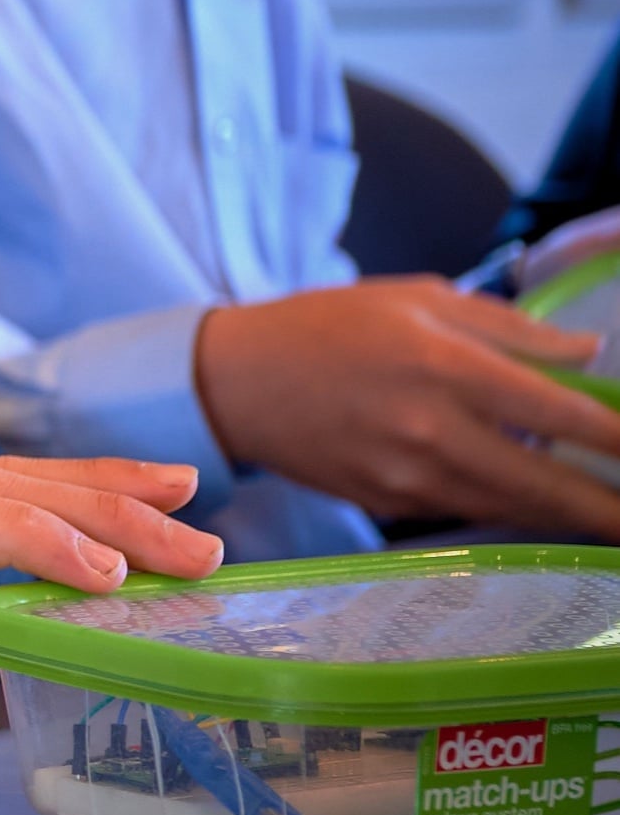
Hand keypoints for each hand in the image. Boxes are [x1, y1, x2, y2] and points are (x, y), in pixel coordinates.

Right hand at [197, 279, 619, 535]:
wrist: (233, 381)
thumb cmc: (327, 325)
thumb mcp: (419, 299)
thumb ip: (509, 326)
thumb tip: (586, 352)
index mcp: (445, 367)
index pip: (559, 412)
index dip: (616, 438)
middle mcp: (431, 430)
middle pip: (546, 484)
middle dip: (605, 507)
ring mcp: (407, 476)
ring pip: (511, 508)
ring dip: (565, 514)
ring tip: (603, 516)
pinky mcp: (386, 503)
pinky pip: (467, 509)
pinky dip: (508, 508)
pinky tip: (535, 501)